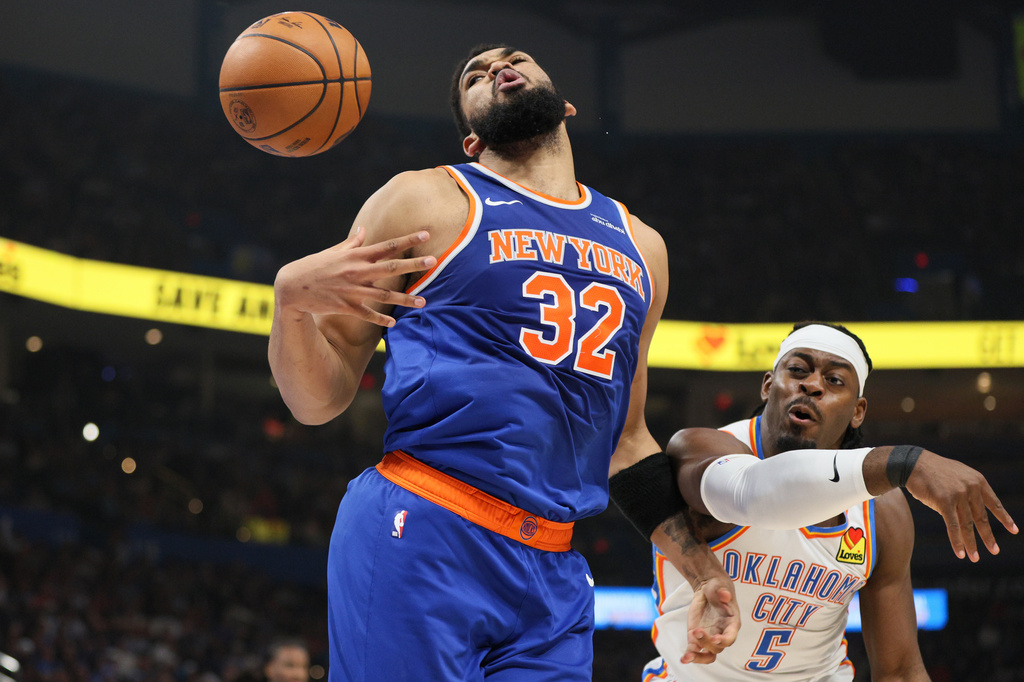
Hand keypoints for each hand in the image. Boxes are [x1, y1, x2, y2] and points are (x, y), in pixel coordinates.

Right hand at [274, 226, 436, 326]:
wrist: (291, 287)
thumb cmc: (313, 266)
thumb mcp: (333, 252)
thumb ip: (352, 243)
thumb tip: (363, 230)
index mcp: (356, 256)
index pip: (387, 245)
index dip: (408, 239)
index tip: (426, 233)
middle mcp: (357, 271)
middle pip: (390, 267)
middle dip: (413, 264)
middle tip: (434, 261)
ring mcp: (352, 290)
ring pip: (384, 295)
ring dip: (405, 299)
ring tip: (424, 302)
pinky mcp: (346, 306)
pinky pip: (367, 314)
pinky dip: (381, 320)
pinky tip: (395, 324)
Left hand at [682, 574, 738, 664]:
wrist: (708, 591)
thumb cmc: (718, 588)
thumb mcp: (720, 586)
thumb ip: (722, 591)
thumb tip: (725, 595)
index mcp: (732, 623)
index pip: (731, 636)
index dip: (724, 640)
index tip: (715, 639)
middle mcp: (722, 634)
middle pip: (717, 647)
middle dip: (707, 642)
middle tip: (696, 631)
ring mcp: (709, 638)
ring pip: (708, 654)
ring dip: (699, 657)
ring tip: (688, 656)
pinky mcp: (697, 638)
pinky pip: (695, 651)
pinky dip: (689, 656)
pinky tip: (683, 659)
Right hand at [905, 451, 1017, 561]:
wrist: (913, 463)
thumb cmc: (934, 471)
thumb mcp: (958, 476)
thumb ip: (968, 491)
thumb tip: (973, 512)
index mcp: (978, 481)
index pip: (994, 503)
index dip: (1004, 518)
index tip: (1014, 530)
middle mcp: (971, 488)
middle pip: (981, 517)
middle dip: (988, 536)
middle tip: (994, 551)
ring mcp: (958, 494)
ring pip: (967, 524)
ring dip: (971, 543)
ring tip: (975, 557)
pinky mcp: (944, 501)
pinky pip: (953, 525)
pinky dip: (957, 541)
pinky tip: (960, 553)